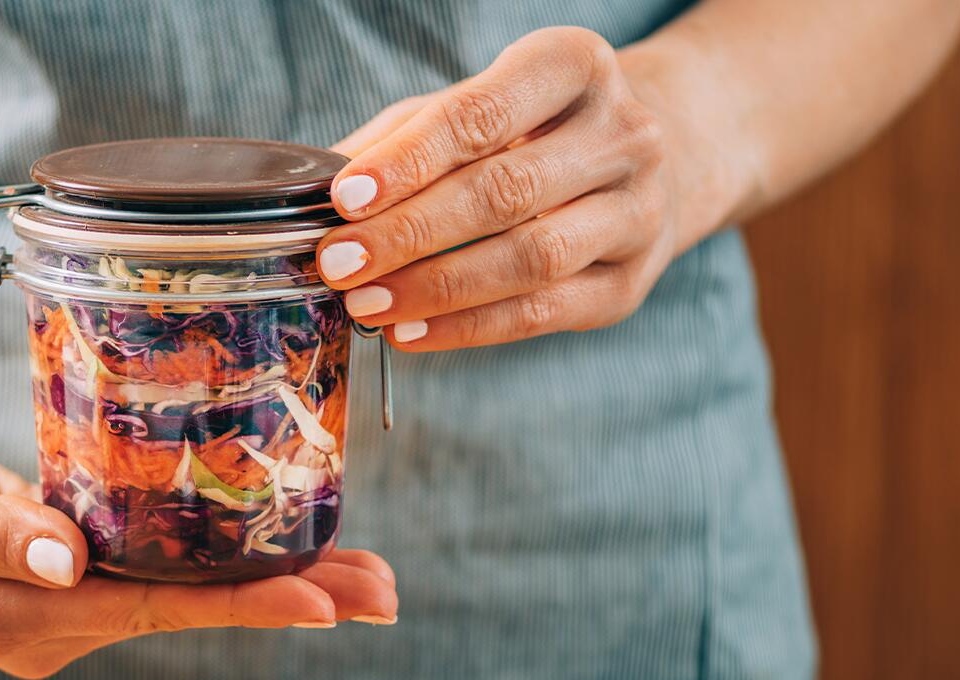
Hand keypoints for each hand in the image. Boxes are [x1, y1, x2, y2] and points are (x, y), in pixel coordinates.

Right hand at [0, 417, 398, 678]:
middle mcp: (47, 621)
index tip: (323, 599)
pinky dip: (212, 553)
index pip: (150, 611)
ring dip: (267, 578)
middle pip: (187, 611)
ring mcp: (55, 600)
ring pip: (178, 591)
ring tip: (362, 570)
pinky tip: (266, 535)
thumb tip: (69, 560)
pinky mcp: (56, 567)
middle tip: (386, 588)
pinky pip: (148, 564)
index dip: (240, 603)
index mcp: (13, 616)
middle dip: (287, 598)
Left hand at [318, 26, 692, 351]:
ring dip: (438, 288)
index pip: (484, 115)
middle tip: (340, 262)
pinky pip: (544, 312)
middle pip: (506, 191)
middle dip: (411, 232)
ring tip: (368, 304)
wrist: (644, 165)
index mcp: (575, 67)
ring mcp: (637, 211)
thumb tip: (315, 192)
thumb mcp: (469, 108)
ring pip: (532, 258)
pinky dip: (470, 328)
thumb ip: (399, 142)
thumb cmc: (529, 131)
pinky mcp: (630, 282)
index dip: (410, 160)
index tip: (344, 198)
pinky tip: (412, 333)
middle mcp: (623, 134)